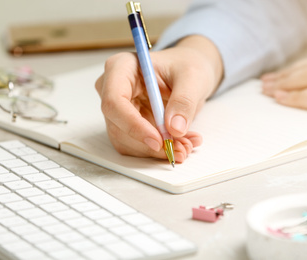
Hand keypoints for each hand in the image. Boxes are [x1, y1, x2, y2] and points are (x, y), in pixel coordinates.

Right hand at [95, 36, 222, 162]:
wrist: (187, 74)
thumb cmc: (186, 65)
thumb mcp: (192, 77)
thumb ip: (184, 101)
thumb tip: (174, 128)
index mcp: (122, 67)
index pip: (114, 101)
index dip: (133, 125)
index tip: (158, 140)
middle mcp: (113, 89)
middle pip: (118, 126)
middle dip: (150, 144)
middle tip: (181, 148)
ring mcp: (118, 110)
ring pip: (126, 142)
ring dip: (156, 151)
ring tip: (186, 145)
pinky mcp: (126, 125)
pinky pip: (137, 146)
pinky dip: (159, 151)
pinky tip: (180, 143)